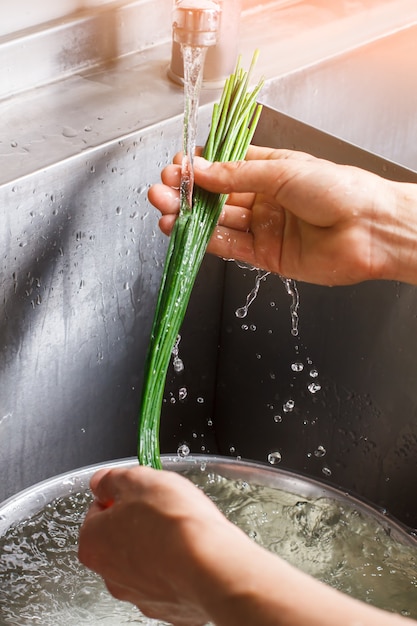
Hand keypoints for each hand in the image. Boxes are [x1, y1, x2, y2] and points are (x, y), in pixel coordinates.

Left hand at [78, 465, 251, 625]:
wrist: (211, 564)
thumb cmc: (172, 522)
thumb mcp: (136, 480)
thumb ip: (111, 479)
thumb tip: (102, 482)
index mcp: (94, 542)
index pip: (97, 511)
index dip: (120, 496)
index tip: (137, 491)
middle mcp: (110, 575)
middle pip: (119, 539)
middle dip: (138, 523)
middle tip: (161, 508)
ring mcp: (139, 595)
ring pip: (143, 562)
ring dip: (157, 546)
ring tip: (181, 531)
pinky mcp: (168, 608)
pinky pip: (168, 581)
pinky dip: (177, 568)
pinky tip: (191, 553)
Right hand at [148, 146, 416, 285]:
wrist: (371, 230)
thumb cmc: (340, 190)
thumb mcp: (282, 172)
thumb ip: (236, 176)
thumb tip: (199, 169)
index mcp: (272, 172)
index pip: (226, 168)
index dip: (200, 168)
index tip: (176, 167)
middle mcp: (266, 200)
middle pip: (218, 197)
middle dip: (188, 193)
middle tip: (162, 190)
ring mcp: (265, 229)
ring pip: (219, 223)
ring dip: (190, 217)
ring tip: (164, 210)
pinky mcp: (267, 256)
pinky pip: (230, 247)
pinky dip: (207, 240)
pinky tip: (185, 231)